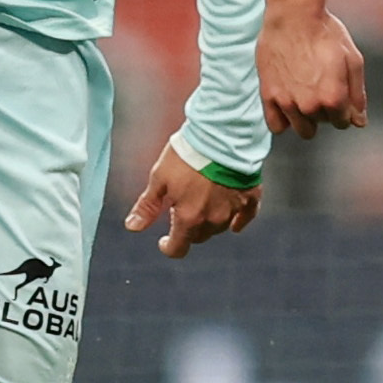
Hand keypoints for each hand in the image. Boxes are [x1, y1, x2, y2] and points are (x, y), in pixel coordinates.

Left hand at [122, 140, 258, 259]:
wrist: (222, 135)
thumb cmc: (188, 154)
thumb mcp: (160, 178)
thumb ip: (148, 206)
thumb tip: (132, 226)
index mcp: (189, 217)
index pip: (178, 247)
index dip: (169, 247)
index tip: (164, 241)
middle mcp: (212, 219)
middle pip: (199, 237)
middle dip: (188, 230)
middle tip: (182, 212)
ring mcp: (233, 210)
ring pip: (219, 227)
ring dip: (209, 222)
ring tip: (203, 205)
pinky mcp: (249, 198)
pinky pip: (245, 217)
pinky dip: (238, 221)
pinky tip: (234, 222)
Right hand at [259, 5, 366, 138]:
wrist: (292, 15)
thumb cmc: (325, 33)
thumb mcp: (352, 59)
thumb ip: (357, 94)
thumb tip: (360, 121)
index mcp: (334, 98)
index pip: (344, 122)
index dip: (344, 109)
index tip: (338, 91)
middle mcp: (310, 105)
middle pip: (323, 124)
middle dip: (326, 111)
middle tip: (321, 86)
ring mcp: (287, 102)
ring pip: (302, 129)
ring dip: (307, 117)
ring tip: (305, 94)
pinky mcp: (269, 95)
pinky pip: (276, 126)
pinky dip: (284, 120)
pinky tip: (289, 104)